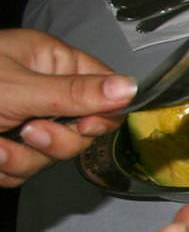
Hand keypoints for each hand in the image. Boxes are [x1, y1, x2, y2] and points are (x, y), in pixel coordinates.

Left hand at [0, 28, 137, 186]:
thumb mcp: (19, 88)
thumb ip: (76, 93)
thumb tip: (133, 86)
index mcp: (51, 62)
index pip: (104, 88)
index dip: (100, 113)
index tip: (83, 125)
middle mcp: (43, 90)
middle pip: (82, 130)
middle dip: (55, 141)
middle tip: (26, 131)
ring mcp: (26, 119)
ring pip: (53, 155)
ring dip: (23, 159)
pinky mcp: (9, 147)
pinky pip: (26, 169)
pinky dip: (7, 168)